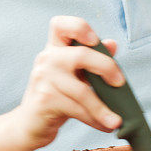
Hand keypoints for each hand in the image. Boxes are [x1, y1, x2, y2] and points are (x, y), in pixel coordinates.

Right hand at [11, 16, 124, 150]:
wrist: (30, 124)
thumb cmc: (57, 96)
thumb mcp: (76, 75)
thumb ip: (94, 59)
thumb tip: (112, 44)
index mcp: (55, 48)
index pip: (60, 25)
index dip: (79, 28)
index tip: (95, 41)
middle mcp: (47, 59)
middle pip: (81, 54)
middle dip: (107, 68)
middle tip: (120, 83)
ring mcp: (44, 79)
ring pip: (82, 91)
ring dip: (103, 108)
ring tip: (116, 121)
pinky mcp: (45, 100)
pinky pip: (77, 109)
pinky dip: (95, 119)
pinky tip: (104, 125)